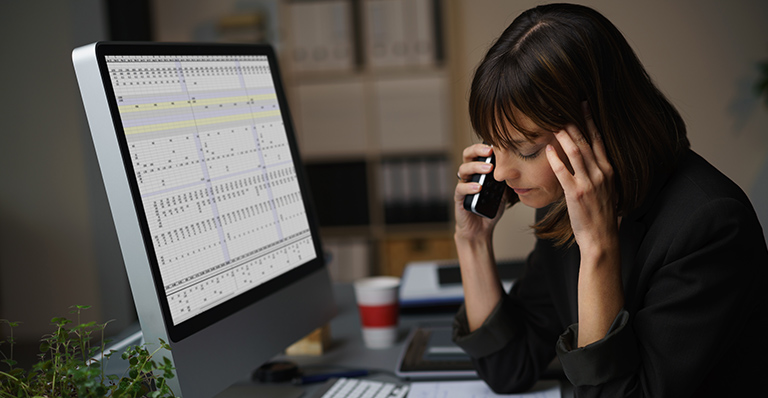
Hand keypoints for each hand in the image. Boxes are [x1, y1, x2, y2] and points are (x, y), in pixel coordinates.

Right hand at [454, 143, 511, 241]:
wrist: (481, 229)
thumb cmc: (490, 209)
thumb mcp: (503, 191)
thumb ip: (507, 179)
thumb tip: (519, 168)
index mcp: (479, 171)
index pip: (479, 152)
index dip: (486, 146)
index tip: (498, 144)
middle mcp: (469, 175)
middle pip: (467, 155)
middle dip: (478, 150)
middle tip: (490, 151)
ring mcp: (463, 185)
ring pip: (463, 169)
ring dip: (476, 167)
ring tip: (489, 169)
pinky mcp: (459, 198)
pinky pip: (461, 189)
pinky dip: (469, 187)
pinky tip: (479, 187)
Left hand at [545, 105, 618, 253]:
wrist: (602, 238)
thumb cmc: (601, 216)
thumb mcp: (607, 190)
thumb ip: (599, 174)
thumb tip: (590, 160)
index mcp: (609, 171)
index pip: (598, 140)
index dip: (590, 122)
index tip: (583, 107)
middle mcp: (601, 174)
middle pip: (586, 142)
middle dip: (576, 122)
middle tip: (565, 107)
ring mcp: (589, 183)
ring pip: (576, 152)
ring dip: (565, 135)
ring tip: (554, 122)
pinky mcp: (576, 194)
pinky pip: (563, 172)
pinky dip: (555, 159)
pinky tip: (548, 149)